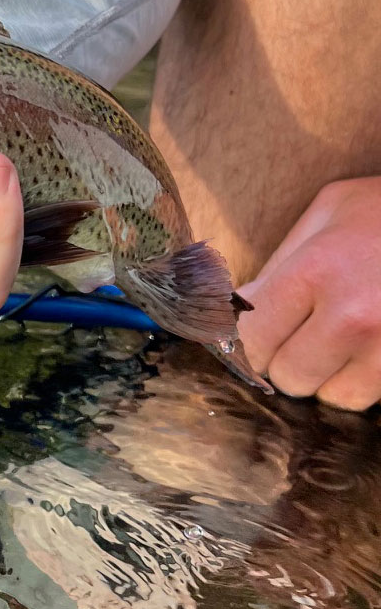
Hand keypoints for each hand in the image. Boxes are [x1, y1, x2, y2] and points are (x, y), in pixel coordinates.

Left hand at [237, 177, 380, 409]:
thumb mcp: (330, 210)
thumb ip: (281, 261)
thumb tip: (241, 304)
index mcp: (317, 271)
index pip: (255, 337)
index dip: (255, 339)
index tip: (265, 333)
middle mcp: (354, 315)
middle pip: (291, 376)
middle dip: (291, 361)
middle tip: (306, 337)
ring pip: (335, 396)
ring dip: (332, 377)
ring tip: (345, 342)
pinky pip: (375, 397)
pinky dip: (367, 381)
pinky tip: (372, 349)